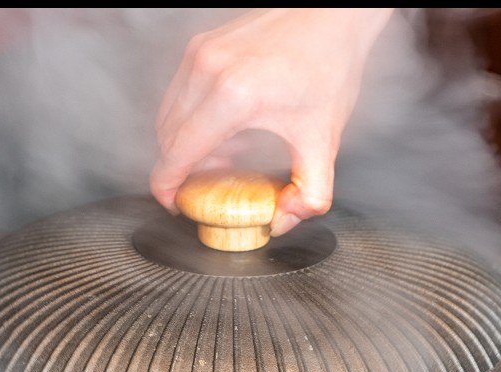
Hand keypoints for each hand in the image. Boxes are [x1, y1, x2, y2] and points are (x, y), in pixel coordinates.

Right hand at [150, 8, 392, 235]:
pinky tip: (227, 129)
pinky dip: (191, 118)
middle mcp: (207, 71)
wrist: (333, 14)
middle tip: (207, 188)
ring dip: (185, 144)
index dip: (168, 186)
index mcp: (233, 97)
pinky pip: (179, 93)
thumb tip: (284, 221)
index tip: (173, 204)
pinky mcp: (201, 45)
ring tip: (223, 159)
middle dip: (180, 169)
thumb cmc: (329, 65)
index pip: (177, 152)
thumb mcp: (324, 138)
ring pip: (168, 115)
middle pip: (167, 137)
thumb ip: (310, 192)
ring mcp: (199, 53)